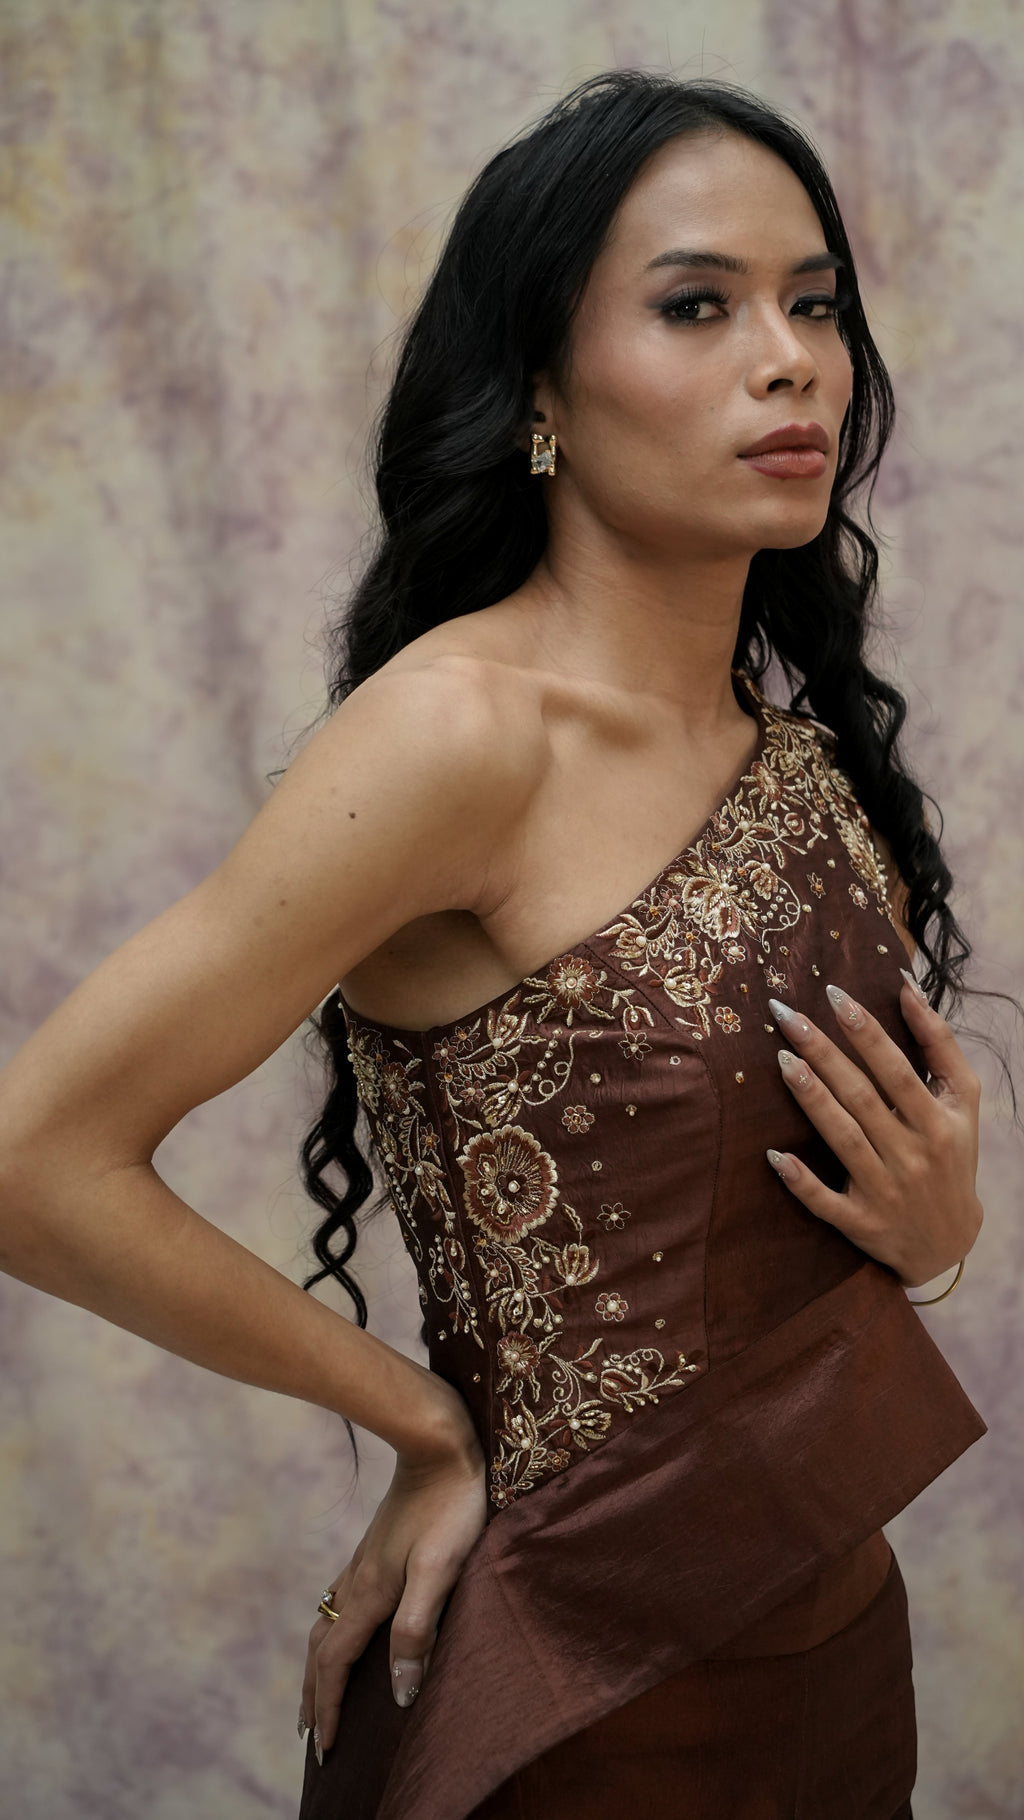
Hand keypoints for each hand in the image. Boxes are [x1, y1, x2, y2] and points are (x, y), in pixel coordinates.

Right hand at [299, 1411, 487, 1763]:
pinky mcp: (374, 1548)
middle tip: (308, 1734)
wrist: (438, 1445)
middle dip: (314, 1694)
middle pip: (322, 1649)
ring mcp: (363, 1562)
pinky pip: (339, 1601)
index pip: (336, 1663)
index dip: (329, 1706)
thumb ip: (417, 1627)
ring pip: (327, 1624)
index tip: (323, 1747)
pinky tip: (343, 1624)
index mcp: (371, 1593)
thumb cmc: (449, 1508)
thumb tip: (398, 1688)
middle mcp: (358, 1580)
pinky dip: (332, 1630)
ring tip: (317, 1691)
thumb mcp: (439, 1571)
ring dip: (318, 1664)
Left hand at [765, 972, 982, 1288]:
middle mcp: (912, 1156)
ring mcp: (885, 1191)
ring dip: (812, 1101)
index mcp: (937, 1122)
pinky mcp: (861, 1223)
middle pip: (863, 1098)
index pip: (897, 1070)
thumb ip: (939, 1043)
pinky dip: (802, 1183)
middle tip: (787, 1016)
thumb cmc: (952, 1153)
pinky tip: (775, 1156)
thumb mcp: (961, 1100)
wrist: (950, 1241)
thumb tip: (906, 986)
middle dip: (824, 1053)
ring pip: (844, 1140)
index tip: (834, 995)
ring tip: (782, 1061)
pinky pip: (827, 1203)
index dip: (867, 1032)